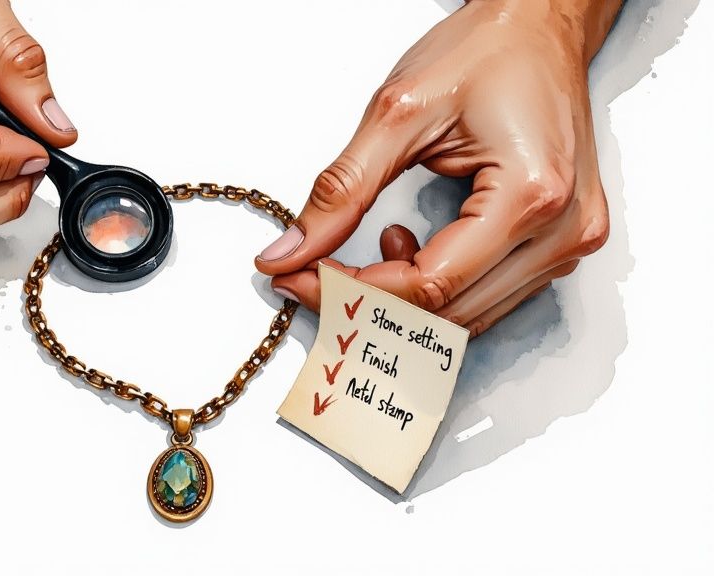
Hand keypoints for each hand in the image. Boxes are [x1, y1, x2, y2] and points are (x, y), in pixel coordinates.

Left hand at [255, 0, 621, 336]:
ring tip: (374, 242)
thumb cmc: (487, 51)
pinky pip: (488, 295)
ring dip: (404, 299)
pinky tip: (411, 245)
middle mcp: (563, 230)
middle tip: (315, 274)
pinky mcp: (562, 242)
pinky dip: (437, 288)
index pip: (429, 284)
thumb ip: (341, 190)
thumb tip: (292, 250)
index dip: (355, 292)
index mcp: (530, 194)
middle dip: (370, 301)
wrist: (539, 26)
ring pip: (468, 316)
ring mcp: (569, 241)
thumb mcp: (398, 114)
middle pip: (448, 313)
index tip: (301, 280)